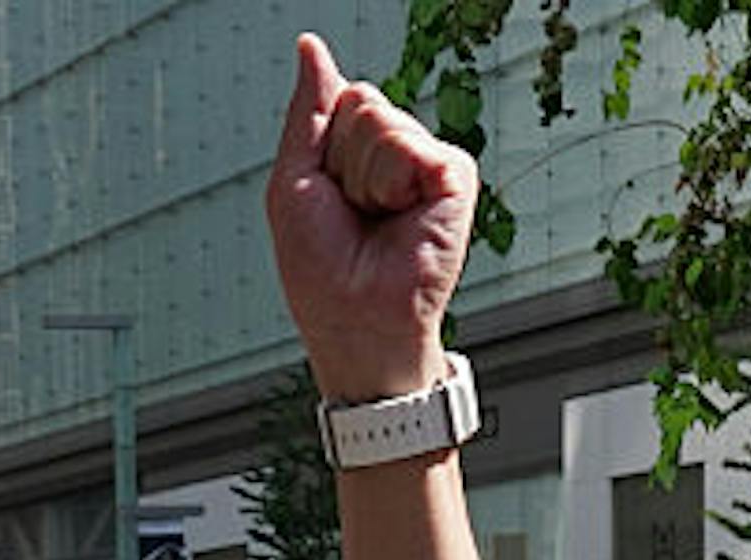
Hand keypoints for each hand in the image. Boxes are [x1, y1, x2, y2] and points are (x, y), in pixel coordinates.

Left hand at [263, 34, 477, 405]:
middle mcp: (396, 150)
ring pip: (381, 119)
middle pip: (359, 100)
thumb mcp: (293, 182)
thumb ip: (306, 111)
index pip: (338, 99)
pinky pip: (410, 145)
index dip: (320, 149)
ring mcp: (428, 161)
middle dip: (340, 161)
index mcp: (358, 149)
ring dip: (362, 178)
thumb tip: (311, 46)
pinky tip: (402, 217)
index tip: (326, 196)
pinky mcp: (456, 175)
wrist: (356, 321)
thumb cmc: (322, 269)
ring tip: (375, 219)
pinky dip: (391, 184)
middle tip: (351, 213)